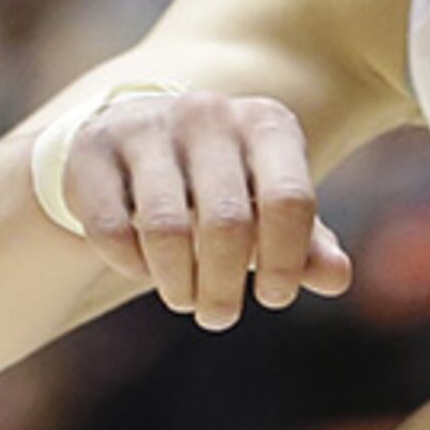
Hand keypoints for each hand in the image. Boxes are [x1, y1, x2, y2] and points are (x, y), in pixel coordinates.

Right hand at [58, 89, 352, 329]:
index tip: (274, 297)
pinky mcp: (91, 149)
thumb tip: (338, 279)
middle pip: (226, 222)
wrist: (137, 143)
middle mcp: (208, 113)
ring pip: (166, 229)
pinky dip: (131, 265)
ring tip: (186, 300)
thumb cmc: (225, 187)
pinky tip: (143, 270)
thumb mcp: (271, 208)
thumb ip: (309, 244)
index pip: (289, 199)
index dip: (286, 260)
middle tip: (220, 315)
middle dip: (225, 285)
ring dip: (178, 283)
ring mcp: (146, 126)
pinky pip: (112, 229)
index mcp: (267, 124)